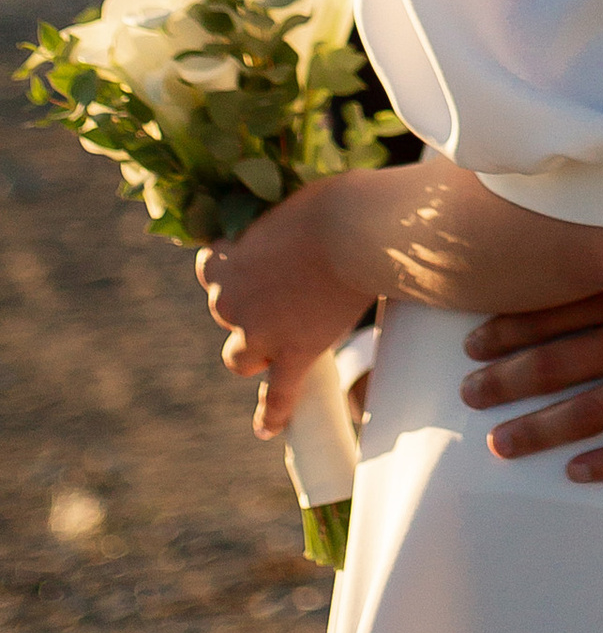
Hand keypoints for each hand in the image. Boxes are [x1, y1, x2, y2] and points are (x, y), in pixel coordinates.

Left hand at [197, 190, 373, 440]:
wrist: (360, 230)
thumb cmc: (337, 203)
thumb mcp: (293, 204)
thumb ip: (280, 227)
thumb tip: (294, 228)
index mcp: (230, 256)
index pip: (212, 266)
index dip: (234, 267)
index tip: (255, 263)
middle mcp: (234, 298)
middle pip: (224, 312)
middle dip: (247, 307)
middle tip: (284, 293)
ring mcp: (262, 332)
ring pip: (238, 358)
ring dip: (254, 350)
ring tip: (282, 340)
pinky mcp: (294, 354)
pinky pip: (276, 394)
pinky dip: (271, 413)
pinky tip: (267, 428)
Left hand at [457, 178, 602, 481]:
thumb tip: (585, 173)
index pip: (555, 309)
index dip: (509, 328)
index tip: (473, 340)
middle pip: (561, 364)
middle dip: (508, 382)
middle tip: (469, 394)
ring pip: (595, 412)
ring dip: (542, 431)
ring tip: (501, 445)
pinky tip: (579, 475)